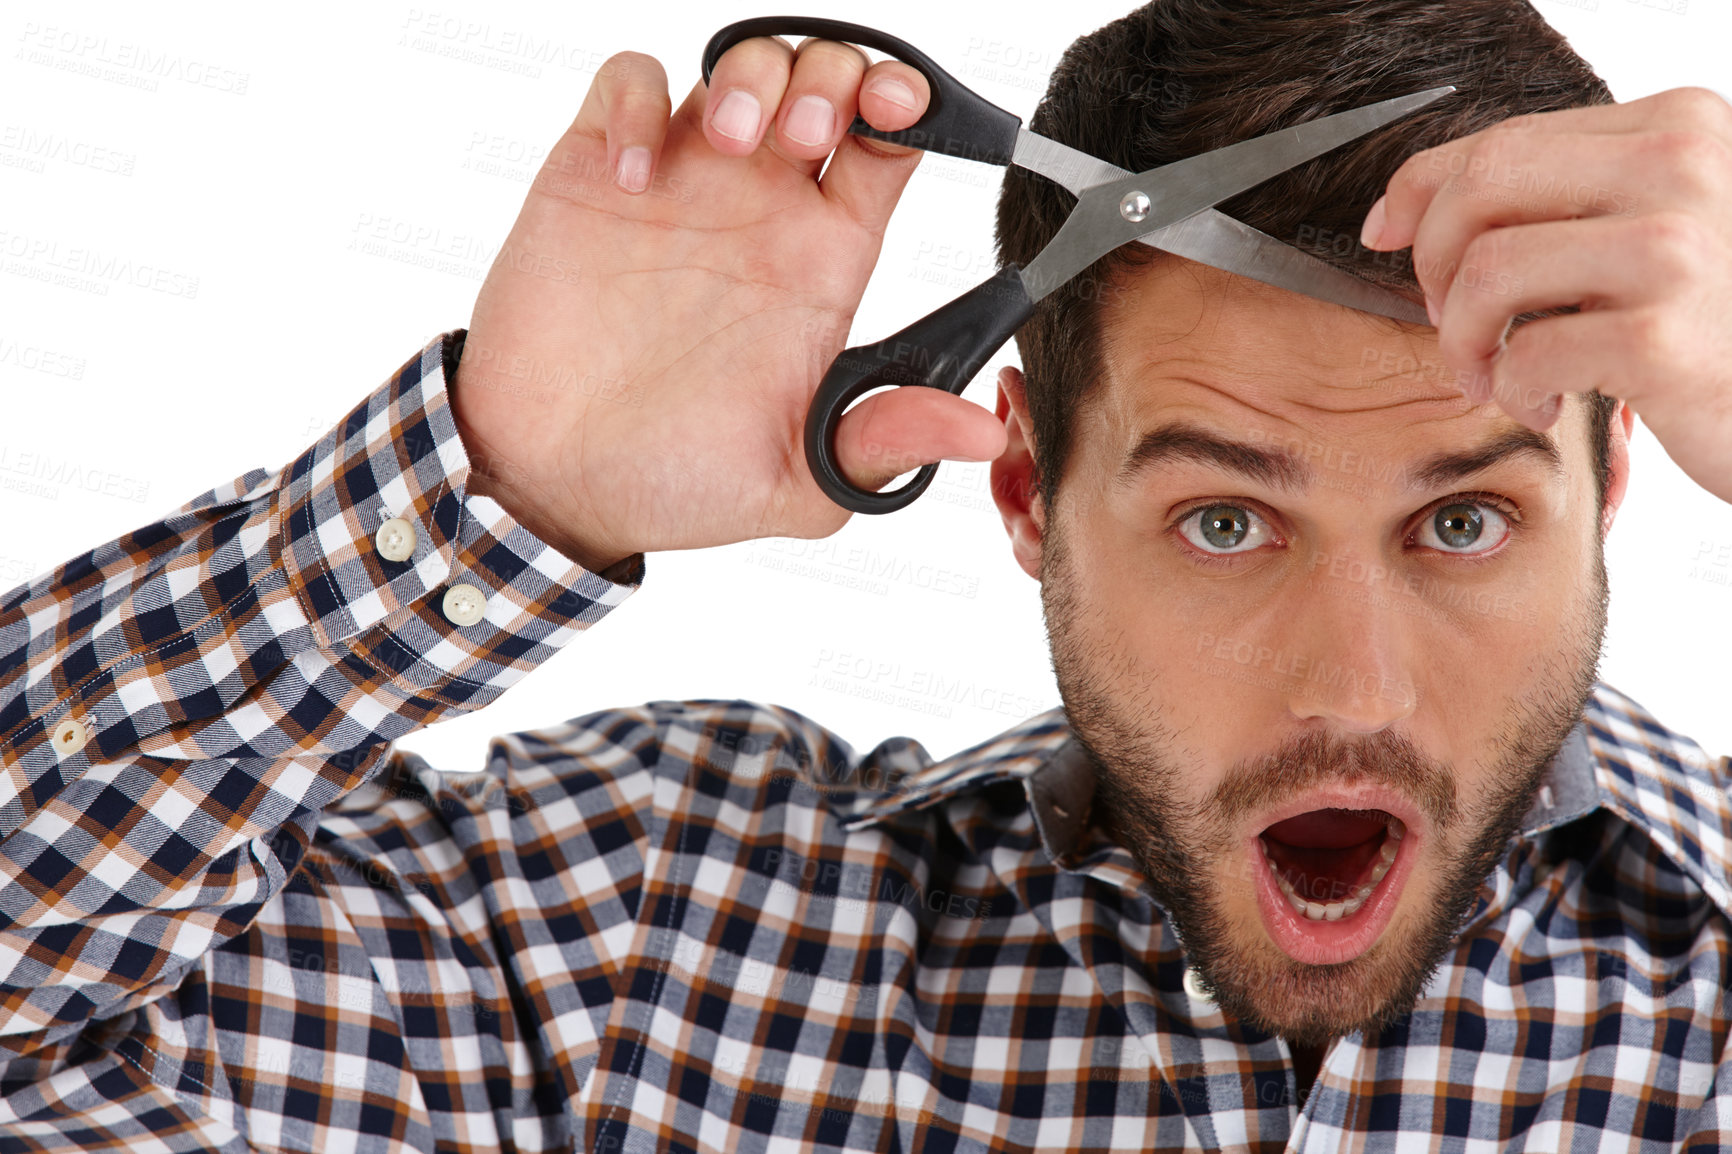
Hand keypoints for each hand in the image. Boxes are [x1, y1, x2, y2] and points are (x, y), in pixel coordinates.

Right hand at [450, 37, 1006, 572]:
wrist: (550, 483)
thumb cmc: (672, 481)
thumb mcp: (795, 481)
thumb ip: (885, 443)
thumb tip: (984, 434)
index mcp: (820, 263)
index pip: (890, 151)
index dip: (912, 112)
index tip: (905, 116)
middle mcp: (760, 210)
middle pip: (826, 84)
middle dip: (832, 78)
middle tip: (805, 136)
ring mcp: (680, 184)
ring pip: (738, 67)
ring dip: (751, 77)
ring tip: (732, 142)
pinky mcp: (598, 173)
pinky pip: (627, 85)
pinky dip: (635, 103)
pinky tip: (632, 174)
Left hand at [1362, 86, 1731, 505]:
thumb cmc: (1713, 321)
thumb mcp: (1651, 229)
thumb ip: (1556, 200)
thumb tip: (1394, 213)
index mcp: (1677, 127)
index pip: (1504, 140)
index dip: (1421, 190)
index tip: (1385, 233)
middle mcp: (1684, 170)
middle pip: (1480, 190)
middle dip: (1435, 265)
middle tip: (1452, 322)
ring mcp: (1679, 250)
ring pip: (1487, 272)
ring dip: (1464, 341)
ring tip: (1493, 373)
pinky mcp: (1664, 340)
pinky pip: (1527, 354)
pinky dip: (1514, 391)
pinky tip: (1548, 403)